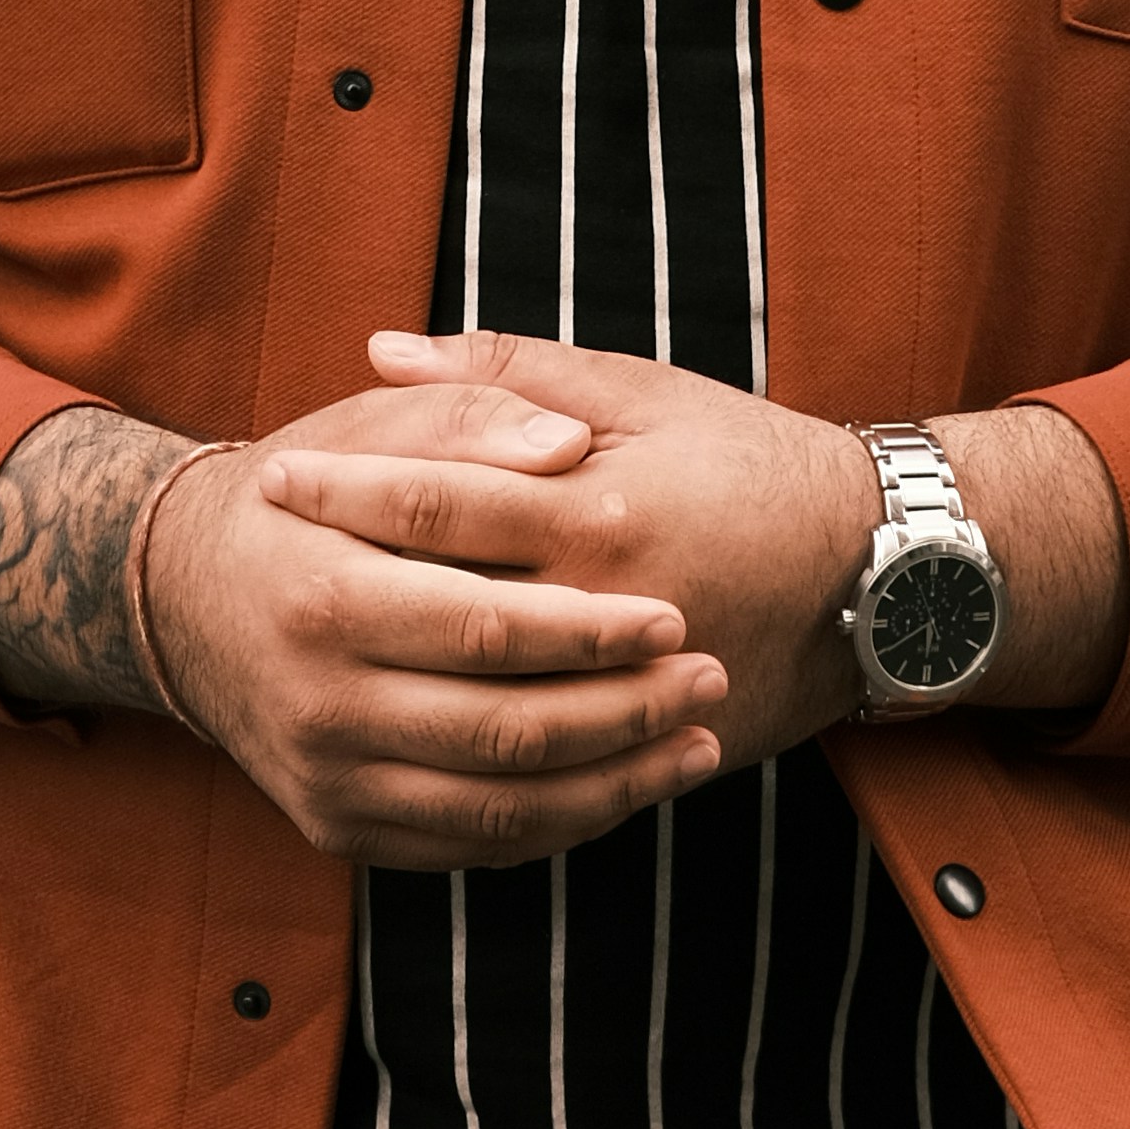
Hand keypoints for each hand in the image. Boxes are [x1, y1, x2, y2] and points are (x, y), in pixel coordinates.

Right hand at [0, 394, 727, 870]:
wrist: (183, 597)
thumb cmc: (304, 496)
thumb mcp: (367, 427)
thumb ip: (470, 417)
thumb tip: (572, 445)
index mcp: (324, 596)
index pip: (483, 630)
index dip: (590, 632)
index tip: (676, 618)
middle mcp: (316, 703)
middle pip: (501, 733)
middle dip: (625, 714)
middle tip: (710, 680)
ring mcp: (323, 779)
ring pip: (496, 810)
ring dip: (614, 784)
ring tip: (698, 742)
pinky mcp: (337, 829)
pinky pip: (468, 846)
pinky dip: (558, 824)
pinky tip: (627, 785)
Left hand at [265, 334, 872, 780]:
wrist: (877, 569)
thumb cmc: (748, 460)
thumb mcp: (638, 389)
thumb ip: (506, 373)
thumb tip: (383, 350)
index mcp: (596, 510)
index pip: (436, 503)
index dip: (345, 490)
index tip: (271, 479)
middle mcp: (604, 609)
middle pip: (438, 614)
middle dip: (340, 587)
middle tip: (253, 573)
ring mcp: (627, 695)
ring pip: (479, 709)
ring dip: (387, 686)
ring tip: (307, 665)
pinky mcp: (649, 750)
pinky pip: (541, 778)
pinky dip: (467, 767)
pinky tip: (403, 742)